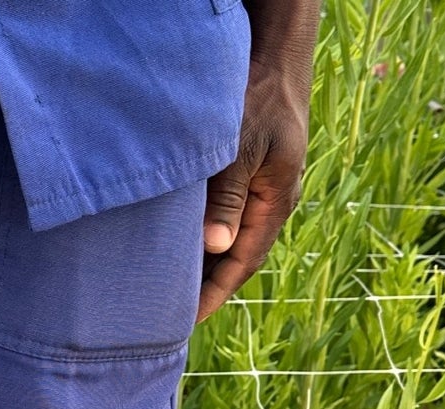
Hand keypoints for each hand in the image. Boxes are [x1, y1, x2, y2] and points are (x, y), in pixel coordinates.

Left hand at [197, 53, 312, 322]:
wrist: (273, 53)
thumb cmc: (258, 95)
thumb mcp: (242, 148)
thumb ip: (228, 197)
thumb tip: (216, 247)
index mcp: (274, 202)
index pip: (243, 264)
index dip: (215, 294)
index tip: (187, 319)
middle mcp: (269, 201)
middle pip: (234, 258)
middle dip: (206, 286)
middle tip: (170, 313)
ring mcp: (259, 188)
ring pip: (227, 238)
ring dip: (202, 262)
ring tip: (170, 288)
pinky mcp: (246, 173)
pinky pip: (223, 215)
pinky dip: (201, 235)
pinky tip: (178, 244)